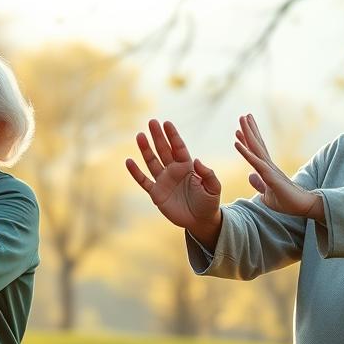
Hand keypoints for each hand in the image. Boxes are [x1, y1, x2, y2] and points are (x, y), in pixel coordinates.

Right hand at [125, 119, 221, 242]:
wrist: (200, 221)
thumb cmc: (209, 202)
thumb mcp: (214, 188)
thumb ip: (208, 174)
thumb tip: (196, 160)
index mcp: (187, 167)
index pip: (178, 147)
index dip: (173, 136)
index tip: (167, 123)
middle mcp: (173, 171)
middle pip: (163, 150)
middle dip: (158, 136)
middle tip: (152, 122)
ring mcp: (163, 181)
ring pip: (152, 161)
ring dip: (145, 149)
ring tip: (140, 135)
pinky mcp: (156, 193)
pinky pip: (144, 181)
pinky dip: (136, 172)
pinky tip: (129, 161)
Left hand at [234, 113, 322, 219]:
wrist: (304, 206)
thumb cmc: (287, 201)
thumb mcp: (267, 195)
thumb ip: (258, 184)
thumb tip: (250, 175)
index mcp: (267, 170)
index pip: (256, 152)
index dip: (247, 141)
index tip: (239, 131)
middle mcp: (268, 166)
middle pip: (257, 144)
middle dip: (249, 129)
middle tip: (243, 115)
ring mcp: (269, 169)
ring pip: (256, 148)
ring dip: (248, 133)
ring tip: (242, 118)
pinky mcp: (270, 176)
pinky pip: (255, 162)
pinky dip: (245, 152)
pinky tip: (236, 143)